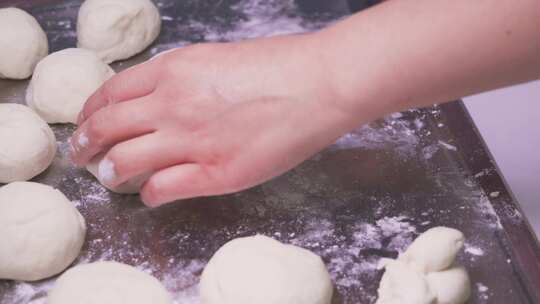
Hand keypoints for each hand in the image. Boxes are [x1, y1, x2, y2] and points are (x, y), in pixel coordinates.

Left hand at [70, 34, 356, 206]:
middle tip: (82, 155)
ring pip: (125, 161)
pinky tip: (151, 195)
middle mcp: (172, 105)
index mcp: (172, 71)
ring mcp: (190, 141)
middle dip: (86, 144)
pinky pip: (162, 189)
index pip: (110, 93)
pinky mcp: (214, 173)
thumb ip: (183, 77)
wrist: (317, 84)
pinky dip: (149, 194)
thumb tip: (161, 97)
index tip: (87, 122)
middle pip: (107, 128)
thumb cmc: (277, 66)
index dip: (91, 111)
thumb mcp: (216, 58)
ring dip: (111, 172)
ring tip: (110, 176)